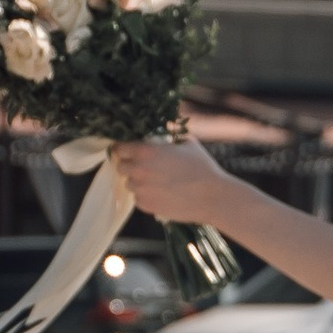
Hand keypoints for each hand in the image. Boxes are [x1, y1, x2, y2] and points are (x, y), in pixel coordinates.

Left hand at [111, 135, 231, 226]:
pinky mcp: (146, 206)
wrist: (212, 197)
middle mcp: (139, 170)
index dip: (123, 149)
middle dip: (130, 165)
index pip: (119, 148)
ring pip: (130, 184)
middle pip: (121, 167)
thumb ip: (172, 134)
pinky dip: (146, 196)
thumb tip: (167, 126)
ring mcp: (141, 190)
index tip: (127, 150)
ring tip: (156, 182)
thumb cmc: (202, 167)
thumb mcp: (188, 143)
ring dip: (138, 182)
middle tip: (144, 167)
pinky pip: (138, 199)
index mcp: (146, 151)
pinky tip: (161, 193)